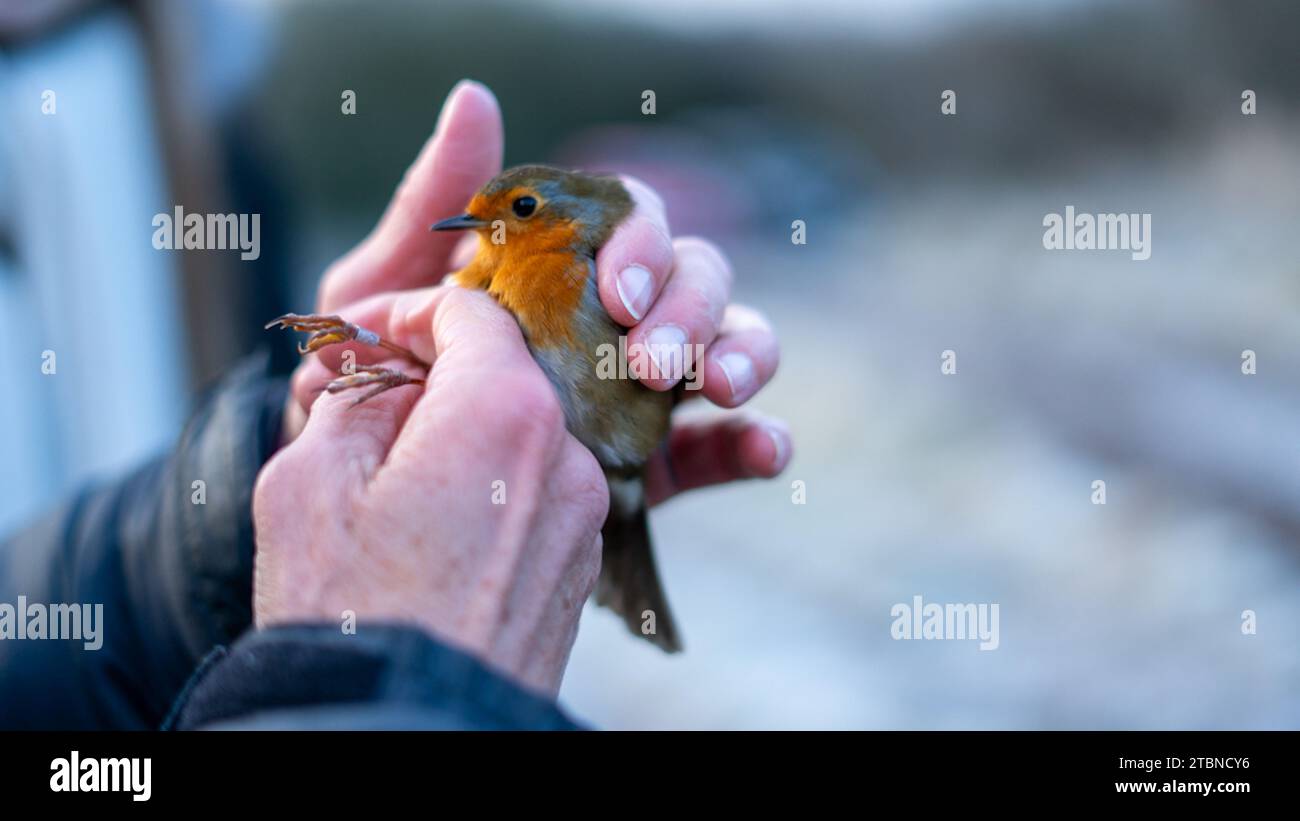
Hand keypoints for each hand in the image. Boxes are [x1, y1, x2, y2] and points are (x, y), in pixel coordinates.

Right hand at [253, 286, 607, 694]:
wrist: (404, 734)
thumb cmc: (348, 618)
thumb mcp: (309, 485)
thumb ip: (353, 401)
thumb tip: (377, 380)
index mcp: (505, 414)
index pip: (471, 312)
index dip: (408, 312)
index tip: (364, 336)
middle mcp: (567, 457)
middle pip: (503, 373)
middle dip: (434, 374)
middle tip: (366, 400)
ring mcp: (583, 516)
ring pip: (522, 435)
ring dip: (462, 432)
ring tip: (390, 471)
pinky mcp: (581, 566)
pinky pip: (539, 493)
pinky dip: (493, 484)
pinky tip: (433, 517)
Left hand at [282, 80, 791, 504]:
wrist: (368, 482)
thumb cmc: (379, 371)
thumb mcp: (388, 285)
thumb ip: (435, 198)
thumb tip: (477, 100)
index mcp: (567, 265)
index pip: (633, 226)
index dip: (641, 244)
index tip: (613, 290)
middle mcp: (618, 316)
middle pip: (695, 277)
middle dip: (689, 308)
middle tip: (649, 361)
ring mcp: (645, 386)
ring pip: (731, 342)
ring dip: (741, 353)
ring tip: (719, 389)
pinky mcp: (658, 458)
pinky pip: (724, 445)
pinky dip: (756, 442)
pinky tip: (767, 454)